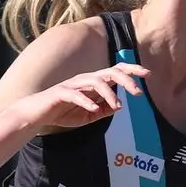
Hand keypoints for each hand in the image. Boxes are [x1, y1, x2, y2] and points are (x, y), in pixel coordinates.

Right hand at [12, 63, 149, 129]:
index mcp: (94, 83)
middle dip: (127, 79)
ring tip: (118, 105)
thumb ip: (104, 111)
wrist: (37, 115)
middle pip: (110, 72)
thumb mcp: (89, 115)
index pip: (116, 72)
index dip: (132, 70)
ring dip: (109, 93)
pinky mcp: (61, 93)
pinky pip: (76, 94)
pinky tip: (95, 109)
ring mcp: (73, 85)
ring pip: (95, 81)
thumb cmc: (64, 112)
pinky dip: (87, 101)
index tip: (148, 74)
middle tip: (139, 92)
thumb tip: (119, 107)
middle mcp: (85, 80)